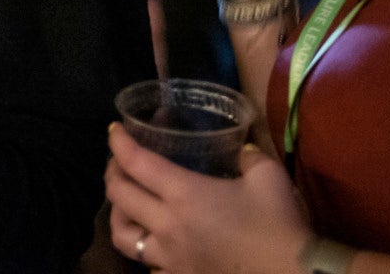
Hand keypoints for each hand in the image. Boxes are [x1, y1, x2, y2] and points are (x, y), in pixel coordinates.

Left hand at [106, 122, 309, 272]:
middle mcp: (167, 226)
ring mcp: (170, 258)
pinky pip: (148, 268)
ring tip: (126, 206)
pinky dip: (144, 253)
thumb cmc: (277, 223)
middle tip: (118, 162)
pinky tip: (154, 246)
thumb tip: (242, 152)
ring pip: (122, 237)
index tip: (114, 131)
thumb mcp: (267, 175)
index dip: (119, 143)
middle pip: (119, 196)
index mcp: (184, 194)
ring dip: (118, 216)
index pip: (136, 162)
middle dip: (112, 173)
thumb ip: (248, 156)